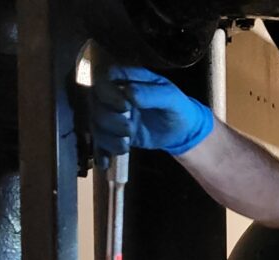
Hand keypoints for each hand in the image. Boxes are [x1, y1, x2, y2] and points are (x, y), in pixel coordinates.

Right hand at [91, 66, 214, 159]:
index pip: (105, 78)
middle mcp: (116, 95)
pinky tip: (106, 163)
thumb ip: (150, 93)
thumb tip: (128, 93)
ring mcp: (113, 115)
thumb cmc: (177, 107)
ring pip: (96, 123)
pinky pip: (100, 142)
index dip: (108, 91)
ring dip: (107, 137)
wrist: (182, 131)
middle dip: (109, 118)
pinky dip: (101, 153)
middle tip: (129, 129)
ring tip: (125, 146)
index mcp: (128, 79)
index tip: (125, 106)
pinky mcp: (115, 134)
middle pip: (96, 102)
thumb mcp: (170, 97)